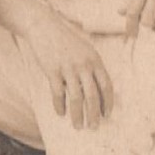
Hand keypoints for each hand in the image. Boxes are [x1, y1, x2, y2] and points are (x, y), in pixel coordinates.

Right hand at [23, 4, 113, 128]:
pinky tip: (60, 113)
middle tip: (94, 127)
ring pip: (76, 98)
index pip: (106, 86)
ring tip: (78, 126)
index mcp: (96, 61)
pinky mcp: (52, 71)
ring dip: (77, 114)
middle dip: (94, 114)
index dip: (108, 102)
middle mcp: (84, 66)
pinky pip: (58, 93)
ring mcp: (68, 68)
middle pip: (93, 95)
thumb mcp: (86, 51)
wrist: (46, 28)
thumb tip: (98, 90)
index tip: (107, 114)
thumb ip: (93, 68)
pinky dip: (59, 105)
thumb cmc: (67, 41)